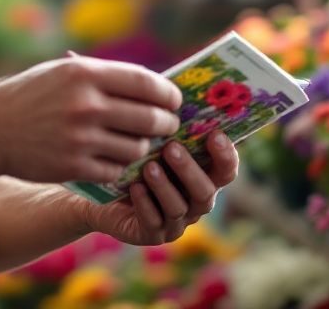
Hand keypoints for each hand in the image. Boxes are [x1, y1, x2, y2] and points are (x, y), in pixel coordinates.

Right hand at [0, 55, 180, 183]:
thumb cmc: (29, 96)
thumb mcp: (62, 73)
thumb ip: (103, 76)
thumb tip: (151, 86)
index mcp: (85, 74)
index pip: (145, 82)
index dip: (167, 93)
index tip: (175, 99)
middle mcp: (85, 104)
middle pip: (149, 117)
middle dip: (166, 123)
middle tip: (168, 125)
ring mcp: (80, 138)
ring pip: (137, 147)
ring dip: (143, 147)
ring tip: (138, 142)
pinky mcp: (74, 166)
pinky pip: (117, 170)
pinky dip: (121, 167)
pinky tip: (115, 159)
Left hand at [82, 131, 238, 245]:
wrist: (101, 193)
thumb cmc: (134, 159)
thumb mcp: (153, 142)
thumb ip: (170, 127)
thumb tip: (175, 94)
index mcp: (204, 177)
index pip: (226, 170)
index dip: (226, 155)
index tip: (216, 135)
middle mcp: (195, 202)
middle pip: (205, 191)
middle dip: (189, 169)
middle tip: (172, 148)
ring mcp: (176, 222)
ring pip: (179, 208)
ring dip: (165, 186)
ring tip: (149, 167)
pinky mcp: (152, 235)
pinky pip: (153, 223)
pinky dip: (145, 204)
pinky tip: (135, 188)